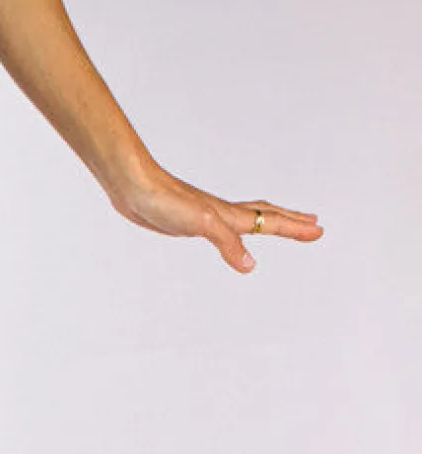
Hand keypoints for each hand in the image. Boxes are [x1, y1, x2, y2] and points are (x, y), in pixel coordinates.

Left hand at [108, 161, 323, 273]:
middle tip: (313, 224)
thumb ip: (228, 244)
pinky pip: (224, 227)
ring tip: (280, 224)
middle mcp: (222, 213)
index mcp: (229, 215)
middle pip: (265, 215)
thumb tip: (251, 267)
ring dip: (268, 221)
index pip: (270, 222)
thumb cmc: (164, 201)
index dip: (295, 229)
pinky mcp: (189, 220)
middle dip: (291, 221)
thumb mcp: (201, 224)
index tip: (319, 232)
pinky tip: (228, 234)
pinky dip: (236, 230)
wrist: (133, 187)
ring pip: (247, 217)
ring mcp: (207, 216)